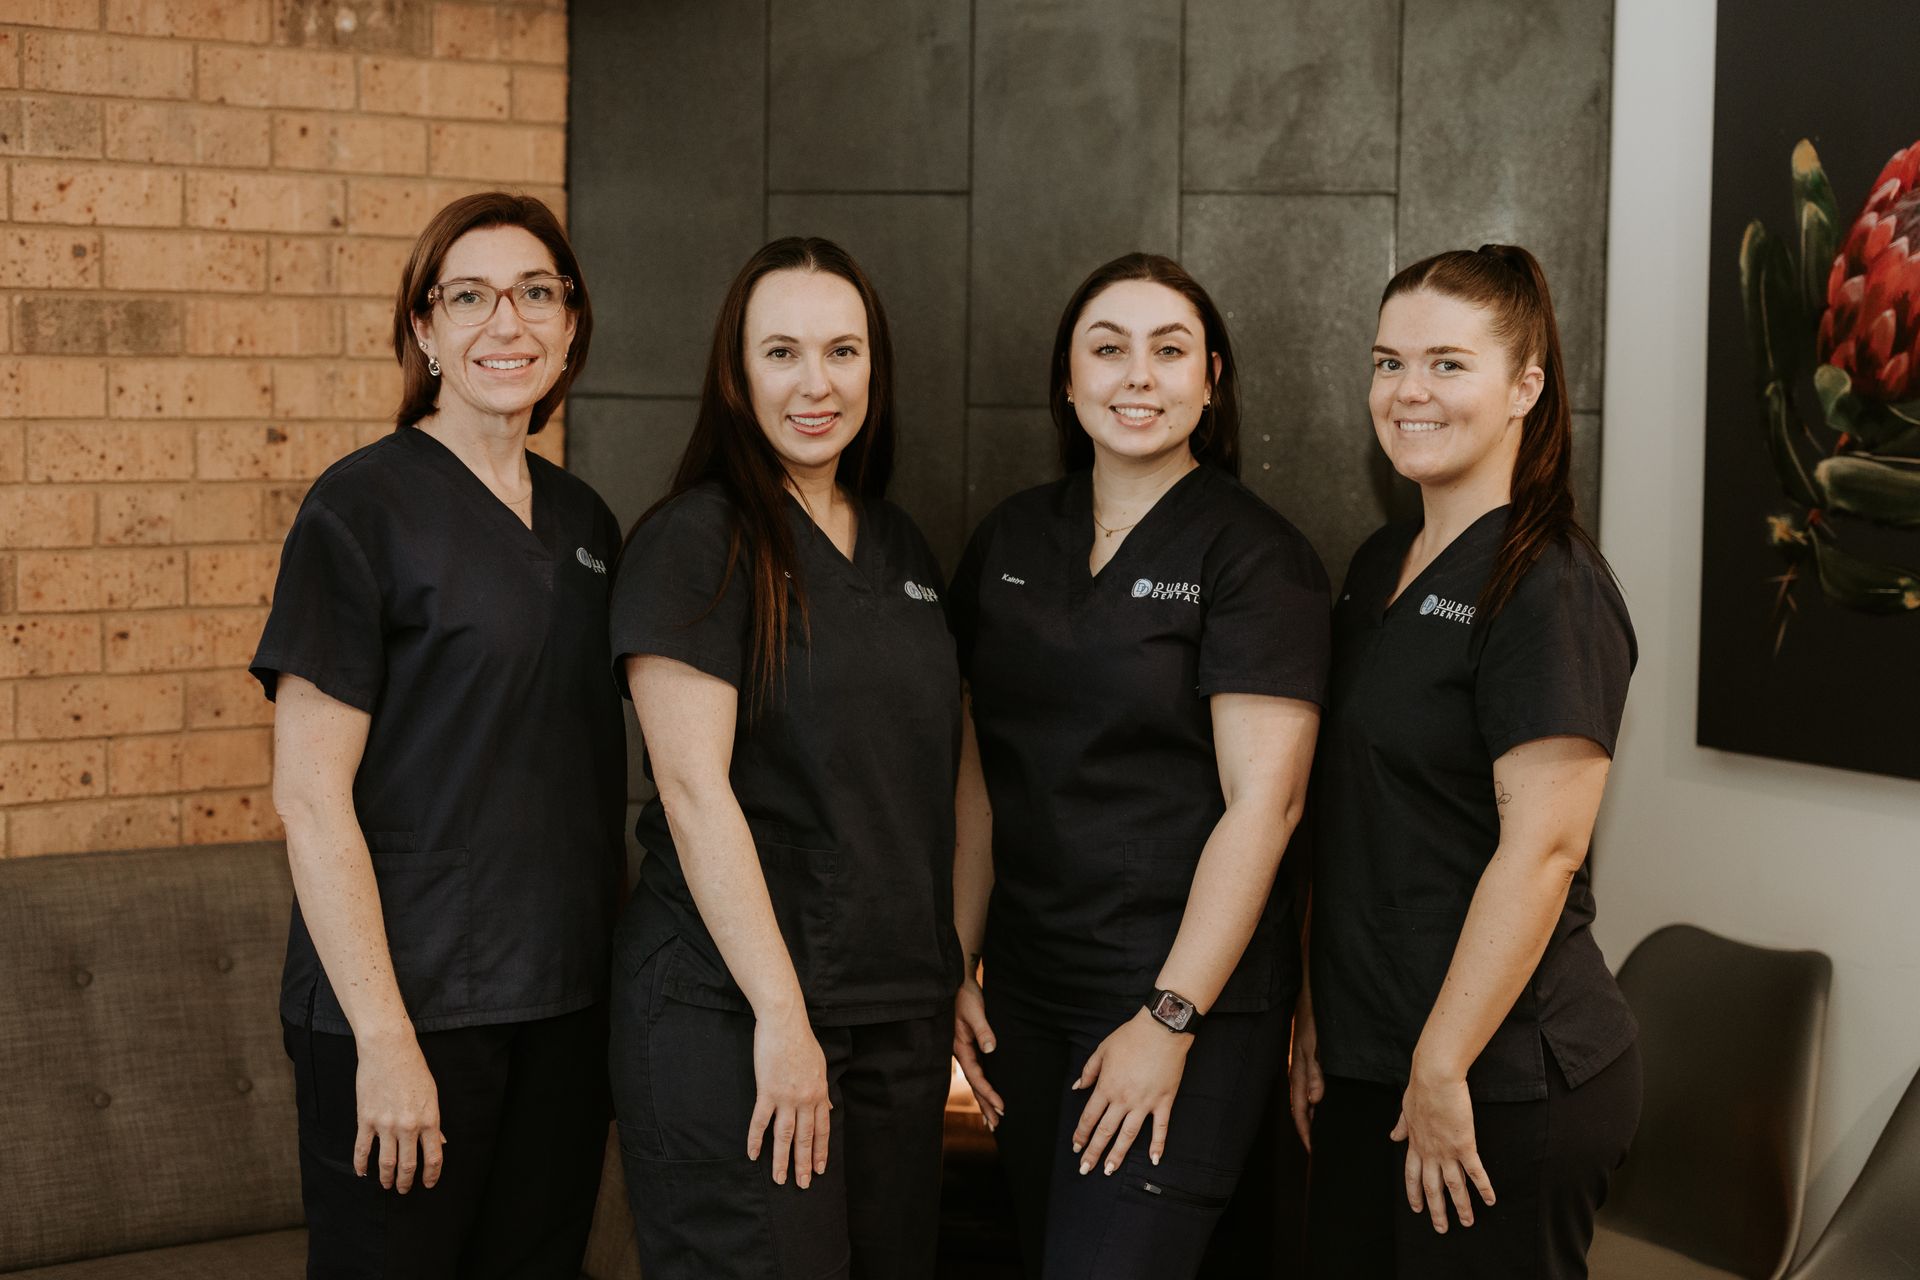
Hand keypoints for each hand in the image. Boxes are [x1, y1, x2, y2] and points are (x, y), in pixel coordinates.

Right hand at [353, 1025, 444, 1193]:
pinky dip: (361, 1165)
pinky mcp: (366, 1119)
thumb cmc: (414, 1069)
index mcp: (429, 1119)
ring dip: (387, 1178)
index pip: (434, 1157)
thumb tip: (440, 1142)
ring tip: (387, 1185)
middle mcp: (408, 1126)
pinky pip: (362, 1149)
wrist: (389, 1050)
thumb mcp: (432, 1095)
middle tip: (405, 1190)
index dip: (432, 1175)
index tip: (429, 1183)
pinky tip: (362, 1173)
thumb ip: (434, 1122)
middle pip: (409, 1165)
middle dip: (407, 1182)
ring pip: (386, 1163)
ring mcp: (385, 1124)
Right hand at [748, 1010, 830, 1187]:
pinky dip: (755, 1139)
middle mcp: (804, 1099)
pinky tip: (752, 1154)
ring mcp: (785, 1097)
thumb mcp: (820, 1067)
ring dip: (781, 1160)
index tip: (819, 1169)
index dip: (820, 1151)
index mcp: (819, 1094)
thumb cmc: (802, 1042)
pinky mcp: (766, 1091)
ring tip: (779, 1179)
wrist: (785, 1024)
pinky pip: (760, 1121)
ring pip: (784, 1136)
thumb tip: (828, 1109)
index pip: (822, 1130)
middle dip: (803, 1164)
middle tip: (802, 1184)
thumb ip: (822, 1092)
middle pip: (804, 1138)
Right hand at [953, 976, 1004, 1128]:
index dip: (988, 1093)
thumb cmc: (965, 996)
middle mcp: (962, 1053)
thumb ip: (982, 1029)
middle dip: (985, 1105)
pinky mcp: (971, 1047)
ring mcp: (966, 1051)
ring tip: (991, 1120)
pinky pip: (978, 1071)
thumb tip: (990, 1048)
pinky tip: (987, 1094)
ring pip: (976, 1081)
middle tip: (996, 1124)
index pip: (976, 1077)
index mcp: (961, 1048)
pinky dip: (983, 1086)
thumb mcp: (974, 1011)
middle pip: (974, 1085)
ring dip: (983, 1100)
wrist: (958, 983)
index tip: (1001, 1106)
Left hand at [1070, 1007, 1192, 1175]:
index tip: (1076, 1147)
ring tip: (1109, 1170)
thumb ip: (1089, 1071)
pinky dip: (1158, 1145)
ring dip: (1118, 1154)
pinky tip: (1154, 1159)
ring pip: (1129, 1135)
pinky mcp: (1164, 1101)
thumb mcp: (1103, 1050)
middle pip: (1105, 1131)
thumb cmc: (1131, 1036)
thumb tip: (1077, 1087)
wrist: (1161, 1029)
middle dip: (1094, 1152)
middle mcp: (1123, 1099)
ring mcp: (1144, 1103)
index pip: (1089, 1117)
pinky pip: (1160, 1128)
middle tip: (1086, 1169)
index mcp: (1107, 1086)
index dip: (1081, 1134)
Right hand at [1288, 989, 1323, 1151]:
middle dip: (1306, 1127)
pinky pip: (1307, 1085)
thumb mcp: (1315, 1046)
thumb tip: (1315, 1100)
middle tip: (1316, 1146)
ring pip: (1303, 1097)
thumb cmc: (1313, 1019)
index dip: (1305, 1130)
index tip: (1313, 1149)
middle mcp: (1297, 1071)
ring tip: (1318, 1129)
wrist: (1310, 995)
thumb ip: (1314, 1072)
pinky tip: (1320, 1101)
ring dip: (1310, 1114)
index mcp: (1298, 1072)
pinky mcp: (1306, 1056)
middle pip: (1300, 1107)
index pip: (1300, 1109)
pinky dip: (1312, 1099)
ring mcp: (1301, 1063)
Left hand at [1390, 1069, 1494, 1232]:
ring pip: (1454, 1186)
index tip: (1417, 1209)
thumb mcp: (1405, 1109)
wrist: (1434, 1078)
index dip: (1414, 1193)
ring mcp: (1446, 1151)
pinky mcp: (1464, 1145)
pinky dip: (1483, 1188)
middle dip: (1436, 1210)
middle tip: (1441, 1228)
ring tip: (1467, 1223)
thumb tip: (1392, 1137)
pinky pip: (1475, 1172)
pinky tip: (1490, 1200)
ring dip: (1461, 1206)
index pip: (1412, 1175)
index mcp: (1415, 1143)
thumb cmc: (1420, 1089)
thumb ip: (1401, 1126)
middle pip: (1432, 1188)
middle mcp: (1429, 1152)